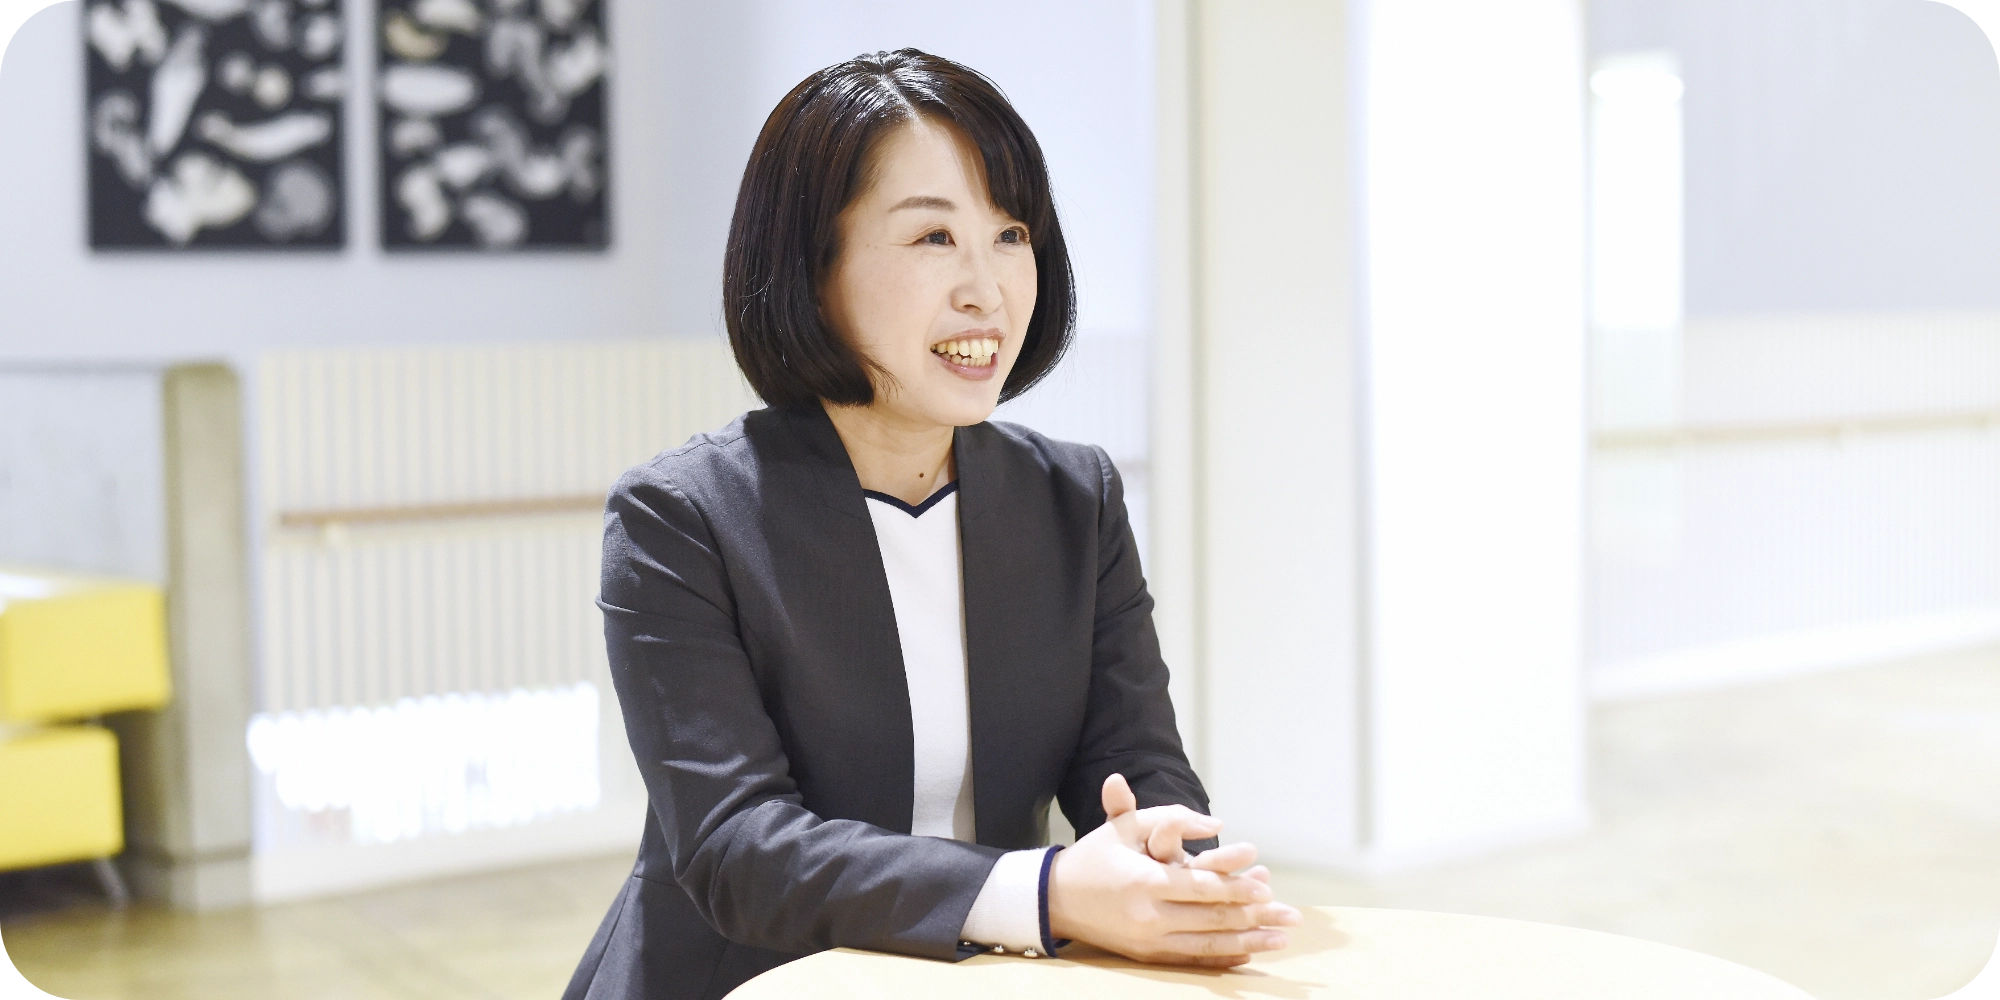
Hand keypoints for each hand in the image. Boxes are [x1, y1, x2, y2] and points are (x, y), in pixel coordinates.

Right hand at [1045, 774, 1300, 966]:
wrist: (1055, 898)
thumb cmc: (1095, 856)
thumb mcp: (1125, 827)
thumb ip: (1169, 818)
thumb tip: (1215, 821)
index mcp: (1144, 881)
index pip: (1201, 888)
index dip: (1236, 888)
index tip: (1267, 888)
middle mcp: (1149, 916)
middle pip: (1212, 920)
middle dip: (1256, 918)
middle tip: (1292, 917)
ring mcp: (1149, 941)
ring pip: (1208, 945)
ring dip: (1249, 943)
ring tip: (1281, 940)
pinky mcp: (1148, 957)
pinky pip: (1193, 960)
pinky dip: (1223, 958)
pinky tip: (1248, 954)